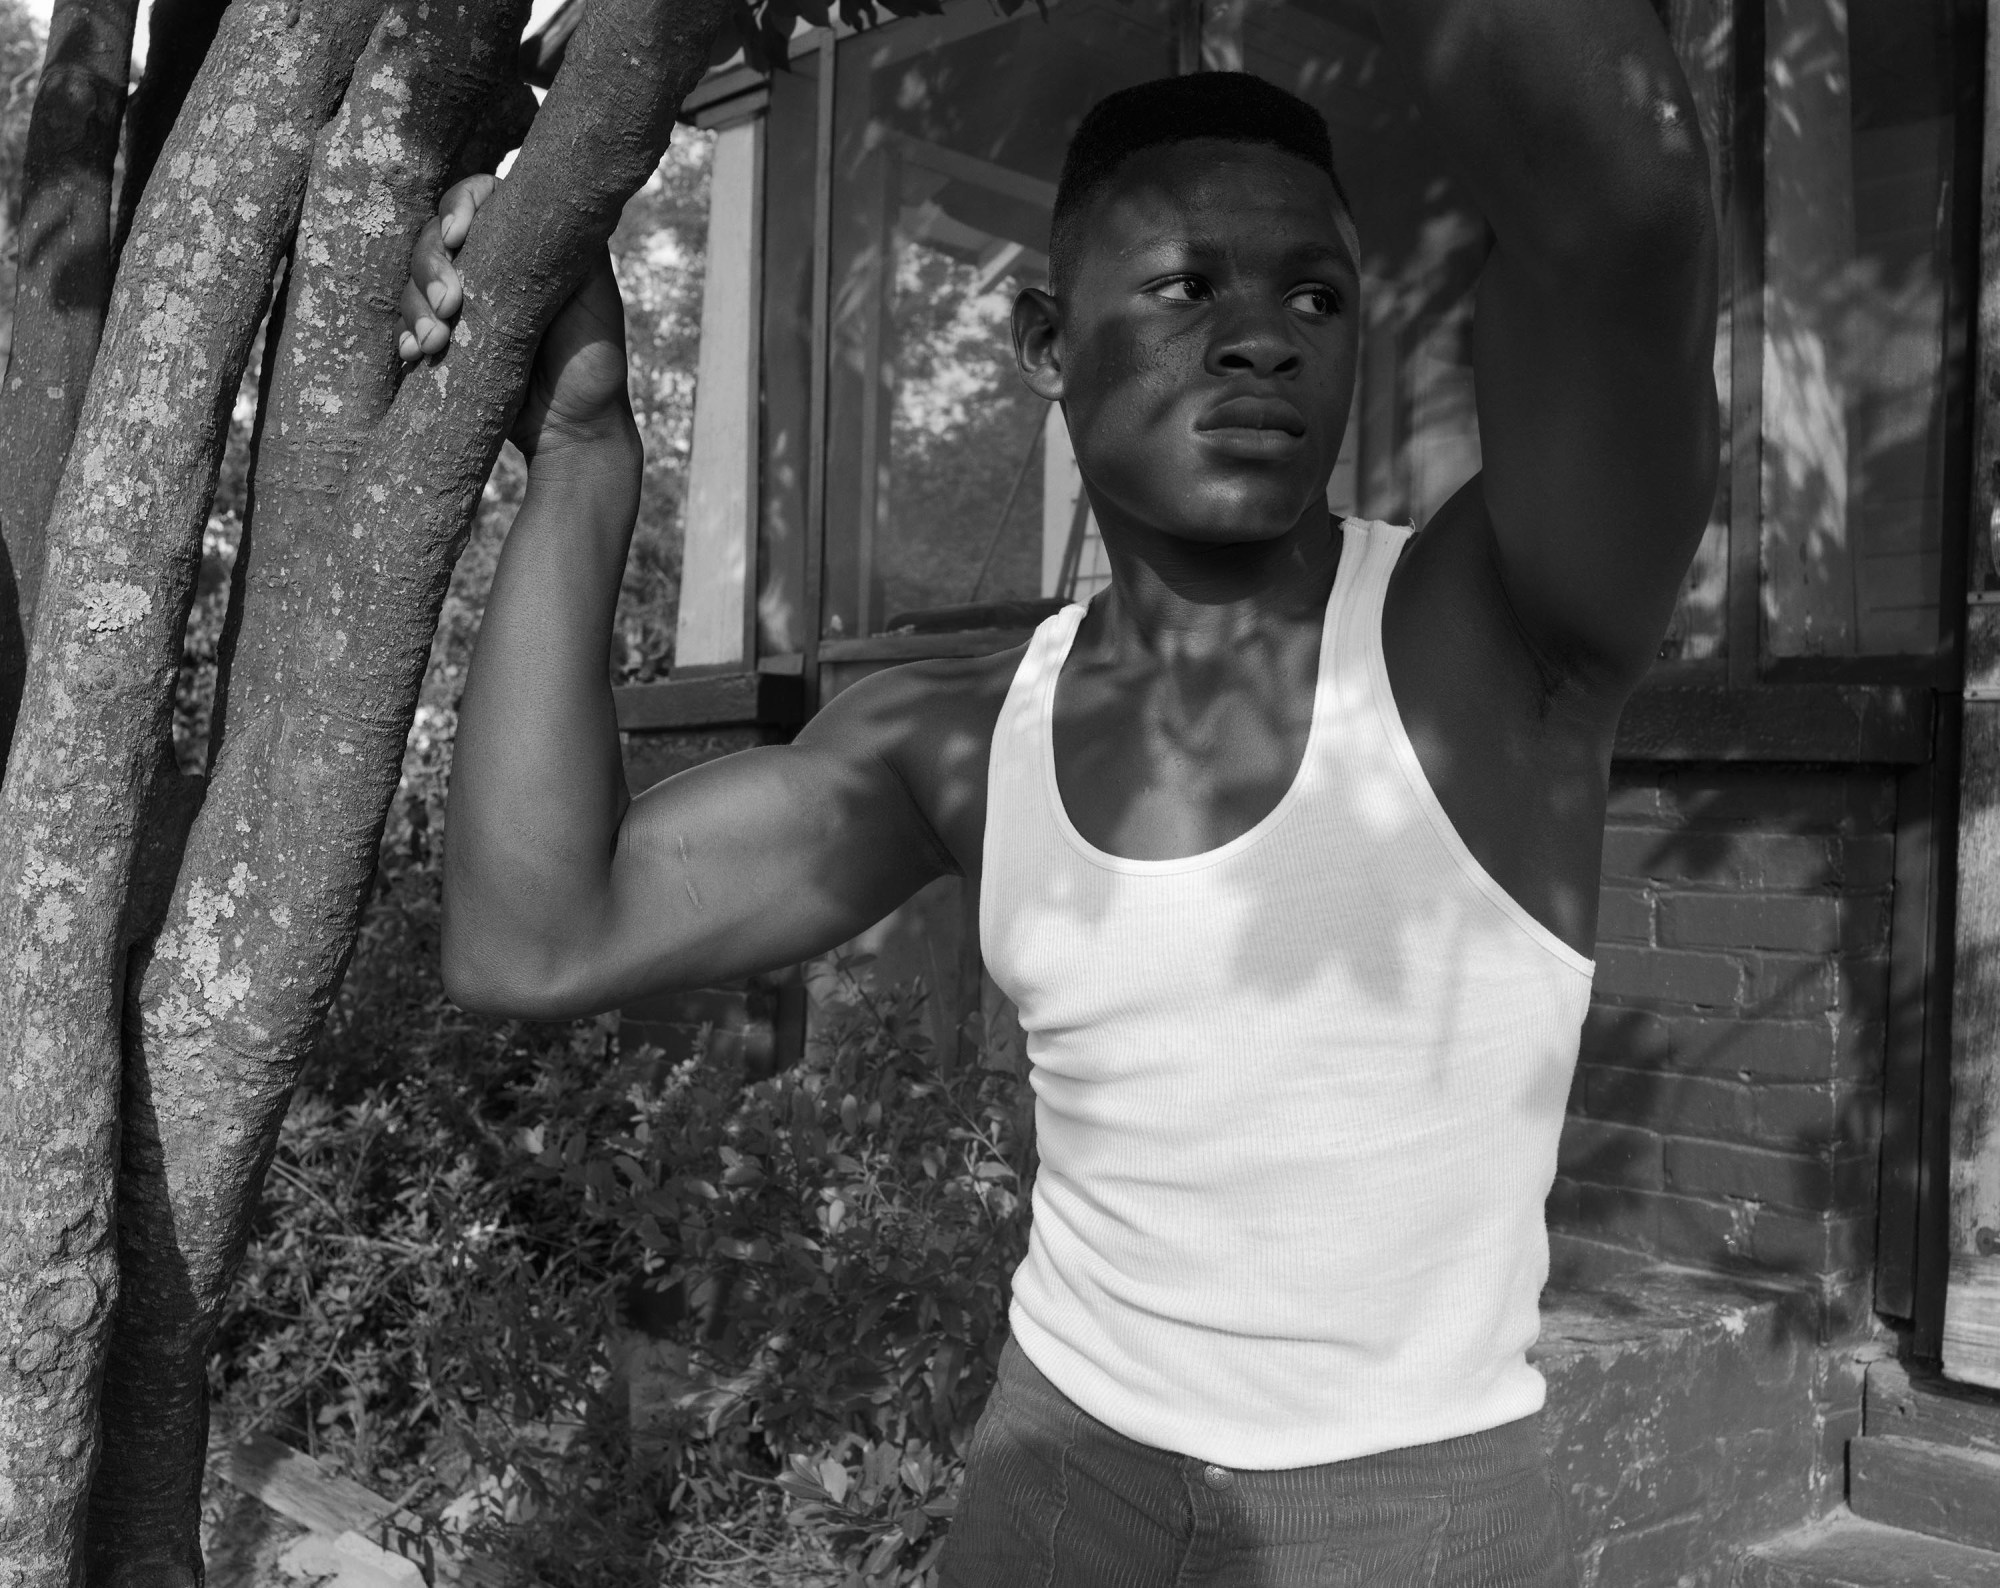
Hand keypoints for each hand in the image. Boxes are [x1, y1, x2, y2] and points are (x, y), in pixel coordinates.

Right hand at [398, 175, 635, 460]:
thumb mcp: (593, 290)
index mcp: (520, 244)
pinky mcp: (444, 342)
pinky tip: (414, 355)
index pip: (477, 200)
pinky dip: (405, 337)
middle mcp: (487, 267)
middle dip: (430, 266)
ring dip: (415, 307)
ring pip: (413, 281)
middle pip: (433, 238)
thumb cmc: (592, 357)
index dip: (459, 205)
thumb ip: (570, 242)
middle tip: (451, 305)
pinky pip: (407, 326)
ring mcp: (461, 305)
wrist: (577, 428)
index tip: (459, 236)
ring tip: (434, 343)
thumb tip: (549, 186)